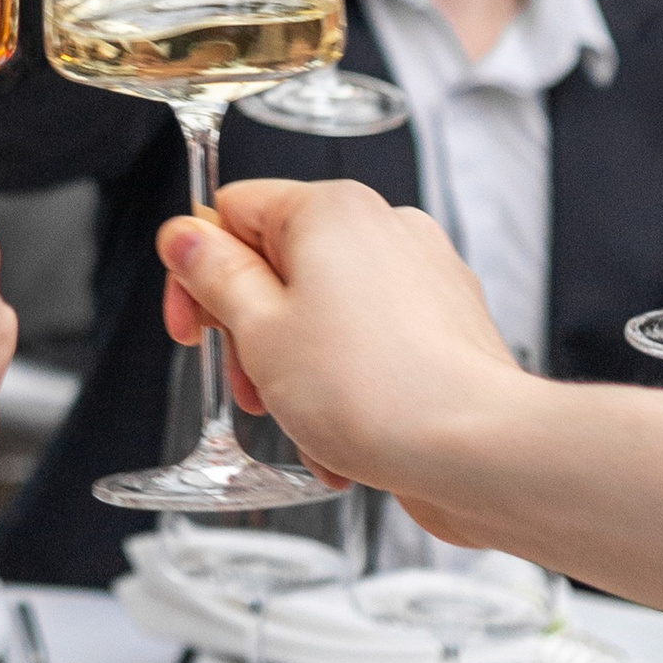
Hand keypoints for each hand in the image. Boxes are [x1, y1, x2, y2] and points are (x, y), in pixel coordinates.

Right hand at [158, 177, 524, 514]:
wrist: (478, 451)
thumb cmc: (376, 392)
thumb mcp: (260, 331)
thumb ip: (214, 275)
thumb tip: (185, 238)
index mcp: (331, 211)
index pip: (233, 212)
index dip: (199, 275)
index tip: (192, 330)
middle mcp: (383, 228)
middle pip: (278, 265)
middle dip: (252, 333)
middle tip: (250, 384)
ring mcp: (422, 275)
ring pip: (323, 313)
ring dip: (296, 370)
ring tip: (303, 424)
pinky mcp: (445, 325)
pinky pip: (370, 344)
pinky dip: (347, 385)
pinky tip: (343, 436)